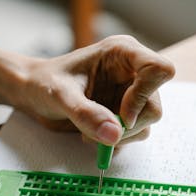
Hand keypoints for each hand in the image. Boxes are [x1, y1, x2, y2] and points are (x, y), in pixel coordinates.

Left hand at [21, 35, 174, 144]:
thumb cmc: (45, 82)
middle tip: (101, 131)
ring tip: (88, 132)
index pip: (159, 70)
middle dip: (128, 126)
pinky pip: (132, 134)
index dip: (145, 95)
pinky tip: (93, 135)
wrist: (35, 95)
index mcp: (122, 54)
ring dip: (118, 137)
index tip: (122, 115)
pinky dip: (114, 142)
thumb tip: (114, 135)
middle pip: (153, 107)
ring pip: (145, 124)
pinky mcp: (122, 114)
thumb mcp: (61, 95)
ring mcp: (128, 96)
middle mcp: (131, 74)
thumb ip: (86, 114)